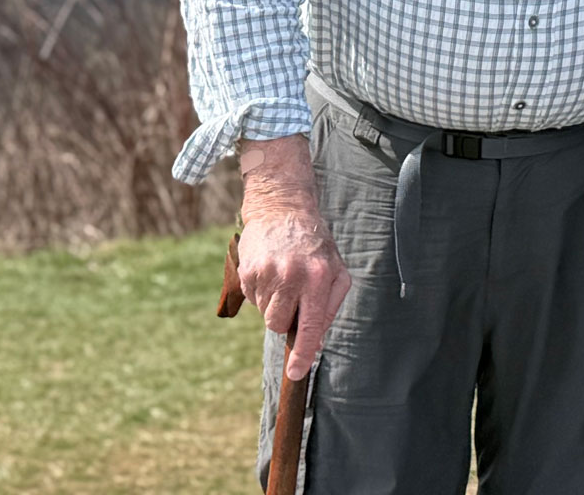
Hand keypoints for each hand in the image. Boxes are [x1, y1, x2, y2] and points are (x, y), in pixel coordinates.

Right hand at [236, 135, 351, 381]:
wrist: (283, 209)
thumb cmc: (315, 246)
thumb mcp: (336, 272)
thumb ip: (328, 308)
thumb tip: (314, 344)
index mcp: (318, 278)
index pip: (311, 326)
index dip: (303, 353)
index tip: (296, 373)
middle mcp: (292, 276)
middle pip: (279, 325)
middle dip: (285, 319)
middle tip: (293, 295)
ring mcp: (266, 273)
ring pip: (264, 314)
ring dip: (273, 304)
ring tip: (283, 278)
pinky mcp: (247, 270)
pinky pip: (252, 299)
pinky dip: (261, 292)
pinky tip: (270, 271)